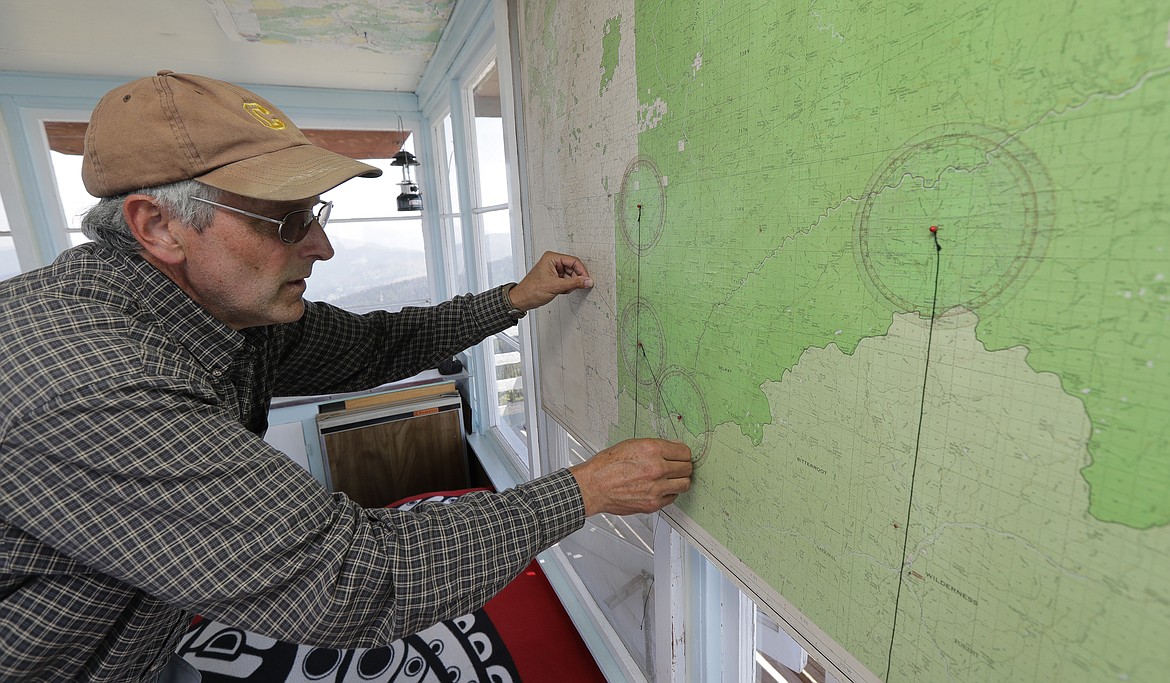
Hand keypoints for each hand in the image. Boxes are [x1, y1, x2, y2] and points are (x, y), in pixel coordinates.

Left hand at [507, 251, 593, 311]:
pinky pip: (566, 281)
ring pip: (570, 276)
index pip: (573, 261)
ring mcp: (553, 270)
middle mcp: (552, 262)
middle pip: (573, 268)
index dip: (582, 271)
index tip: (587, 280)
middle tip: (573, 287)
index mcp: (551, 258)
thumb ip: (574, 283)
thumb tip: (587, 281)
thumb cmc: (531, 290)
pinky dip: (566, 287)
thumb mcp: (556, 286)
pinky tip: (560, 291)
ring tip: (562, 290)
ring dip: (570, 284)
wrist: (522, 300)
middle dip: (574, 279)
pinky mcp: (553, 278)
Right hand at [569, 438, 691, 515]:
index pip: (684, 452)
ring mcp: (656, 488)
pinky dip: (669, 493)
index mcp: (652, 450)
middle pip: (687, 468)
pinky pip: (673, 497)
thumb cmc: (607, 466)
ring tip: (671, 478)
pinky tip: (660, 488)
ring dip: (680, 480)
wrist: (593, 487)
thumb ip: (655, 447)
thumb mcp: (631, 445)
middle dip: (683, 466)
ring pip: (685, 484)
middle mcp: (656, 469)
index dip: (683, 453)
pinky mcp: (653, 504)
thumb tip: (674, 448)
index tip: (681, 455)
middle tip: (677, 466)